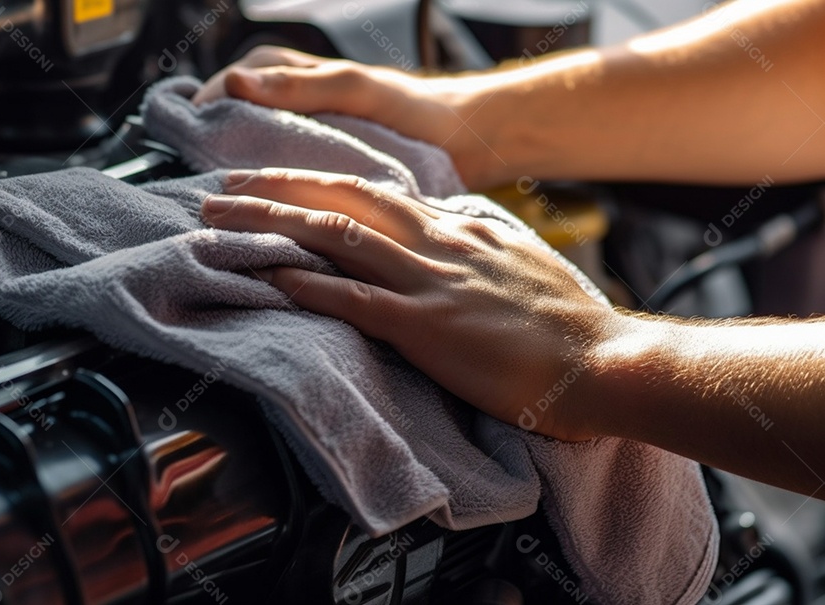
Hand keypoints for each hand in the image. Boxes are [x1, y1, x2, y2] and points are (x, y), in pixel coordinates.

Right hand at [193, 46, 507, 188]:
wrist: (467, 142)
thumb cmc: (416, 108)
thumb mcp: (357, 90)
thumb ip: (299, 87)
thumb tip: (235, 84)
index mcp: (300, 76)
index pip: (237, 80)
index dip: (208, 103)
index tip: (184, 131)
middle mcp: (301, 104)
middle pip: (240, 116)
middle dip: (213, 140)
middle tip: (196, 176)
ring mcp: (313, 138)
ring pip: (259, 148)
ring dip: (238, 168)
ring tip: (221, 198)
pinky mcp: (327, 170)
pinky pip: (286, 176)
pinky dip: (270, 191)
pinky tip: (263, 213)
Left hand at [201, 168, 625, 440]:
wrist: (604, 361)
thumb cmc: (568, 323)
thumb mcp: (520, 262)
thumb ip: (477, 242)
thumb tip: (448, 226)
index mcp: (459, 229)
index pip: (375, 193)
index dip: (318, 184)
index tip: (278, 182)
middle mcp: (438, 243)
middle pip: (344, 200)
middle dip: (278, 188)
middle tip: (223, 189)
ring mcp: (430, 282)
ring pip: (336, 237)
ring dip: (272, 224)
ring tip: (221, 223)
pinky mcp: (428, 328)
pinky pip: (354, 299)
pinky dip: (306, 284)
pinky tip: (269, 278)